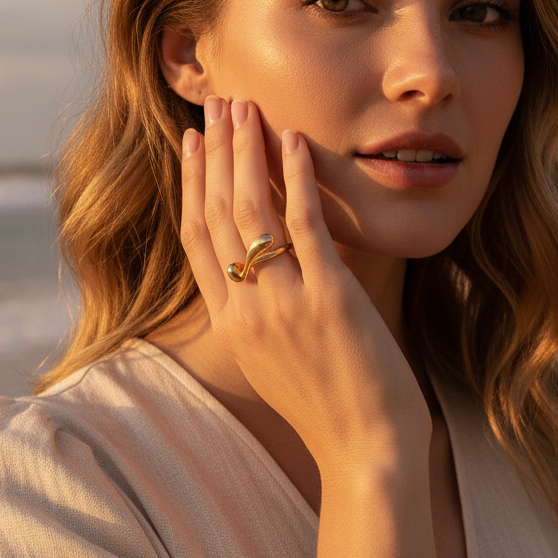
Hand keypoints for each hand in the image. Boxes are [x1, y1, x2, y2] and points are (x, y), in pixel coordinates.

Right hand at [179, 95, 430, 478]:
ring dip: (246, 151)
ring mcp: (283, 302)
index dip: (192, 185)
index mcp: (229, 324)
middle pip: (216, 213)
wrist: (366, 452)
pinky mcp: (327, 297)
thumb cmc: (329, 410)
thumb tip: (259, 275)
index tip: (193, 144)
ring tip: (245, 108)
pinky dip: (296, 177)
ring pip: (250, 210)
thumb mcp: (274, 363)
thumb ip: (258, 317)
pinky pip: (304, 224)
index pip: (197, 239)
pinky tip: (295, 140)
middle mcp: (246, 308)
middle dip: (215, 153)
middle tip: (216, 105)